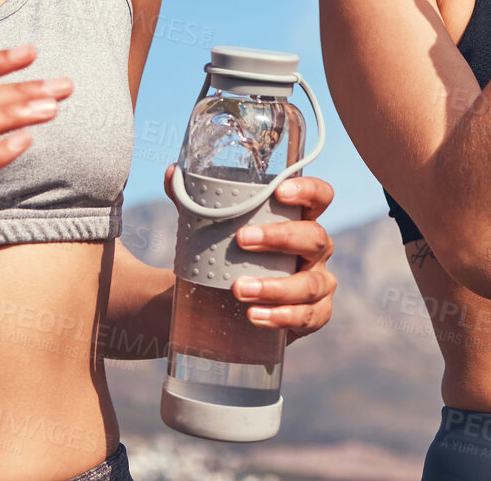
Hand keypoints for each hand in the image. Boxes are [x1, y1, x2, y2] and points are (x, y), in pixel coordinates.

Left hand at [163, 163, 336, 340]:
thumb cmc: (232, 256)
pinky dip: (280, 316)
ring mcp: (319, 283)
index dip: (308, 190)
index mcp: (300, 219)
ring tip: (239, 289)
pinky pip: (307, 317)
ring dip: (274, 286)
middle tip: (241, 240)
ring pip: (309, 284)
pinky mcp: (315, 315)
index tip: (279, 192)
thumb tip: (171, 174)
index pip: (320, 197)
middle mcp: (316, 249)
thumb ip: (193, 202)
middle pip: (315, 238)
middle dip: (280, 237)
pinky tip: (254, 315)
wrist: (229, 305)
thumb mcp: (214, 229)